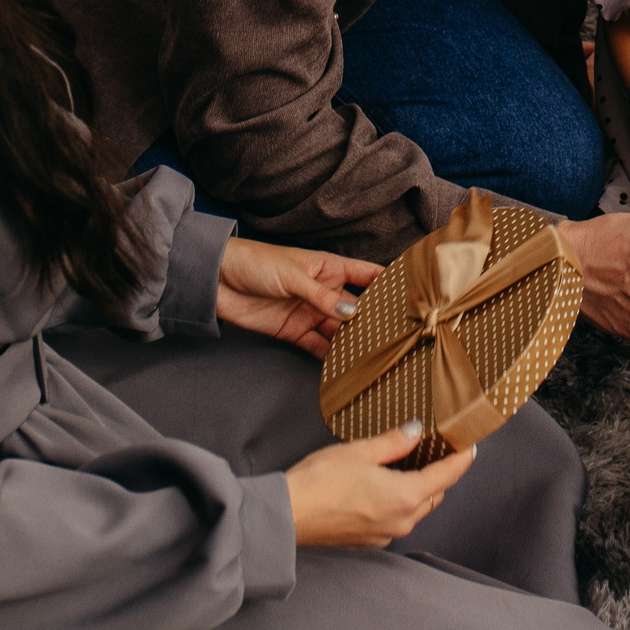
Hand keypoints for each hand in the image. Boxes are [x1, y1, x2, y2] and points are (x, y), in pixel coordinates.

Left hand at [217, 237, 380, 359]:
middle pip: (357, 309)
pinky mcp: (294, 331)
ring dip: (353, 343)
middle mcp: (325, 291)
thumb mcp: (292, 275)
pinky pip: (318, 346)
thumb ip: (322, 296)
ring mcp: (311, 312)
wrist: (216, 279)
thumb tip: (351, 312)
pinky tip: (344, 366)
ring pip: (340, 331)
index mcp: (330, 268)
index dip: (389, 284)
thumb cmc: (255, 263)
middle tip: (396, 338)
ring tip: (374, 357)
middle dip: (374, 322)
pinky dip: (330, 357)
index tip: (413, 296)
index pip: (368, 274)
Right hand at [284, 423, 477, 546]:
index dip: (462, 459)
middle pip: (435, 495)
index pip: (447, 476)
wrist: (287, 515)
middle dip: (442, 474)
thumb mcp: (360, 451)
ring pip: (417, 510)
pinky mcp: (369, 540)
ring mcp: (385, 534)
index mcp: (405, 497)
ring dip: (421, 490)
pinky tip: (387, 487)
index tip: (469, 447)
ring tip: (414, 466)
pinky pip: (397, 520)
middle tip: (442, 453)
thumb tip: (414, 433)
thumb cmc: (320, 483)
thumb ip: (394, 442)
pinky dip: (401, 503)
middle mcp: (401, 520)